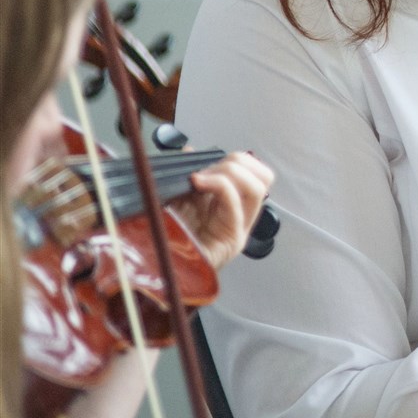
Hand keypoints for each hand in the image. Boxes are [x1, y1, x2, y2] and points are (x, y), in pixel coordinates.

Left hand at [167, 151, 273, 271]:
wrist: (153, 267)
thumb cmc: (163, 237)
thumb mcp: (177, 198)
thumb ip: (187, 176)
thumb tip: (190, 151)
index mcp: (232, 204)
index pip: (256, 174)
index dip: (239, 160)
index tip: (207, 162)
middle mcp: (242, 216)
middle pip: (264, 177)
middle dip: (237, 163)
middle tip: (206, 170)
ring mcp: (239, 229)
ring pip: (257, 187)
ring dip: (229, 173)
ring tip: (201, 178)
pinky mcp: (231, 240)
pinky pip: (235, 204)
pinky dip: (219, 185)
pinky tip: (197, 183)